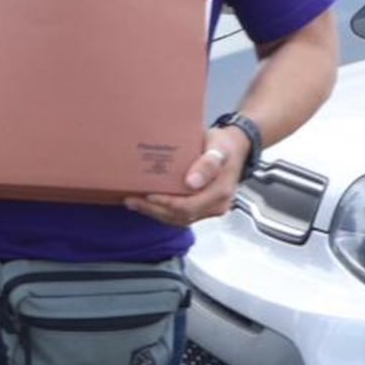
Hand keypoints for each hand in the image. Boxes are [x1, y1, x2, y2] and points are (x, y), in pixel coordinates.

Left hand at [126, 125, 248, 225]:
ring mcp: (208, 208)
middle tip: (131, 200)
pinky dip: (161, 211)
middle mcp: (216, 205)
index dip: (166, 204)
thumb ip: (208, 164)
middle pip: (180, 215)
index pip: (188, 206)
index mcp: (220, 192)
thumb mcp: (218, 149)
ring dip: (154, 212)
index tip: (147, 196)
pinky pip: (179, 215)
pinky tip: (145, 204)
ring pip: (178, 218)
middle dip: (154, 209)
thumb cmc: (224, 146)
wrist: (234, 147)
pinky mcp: (201, 207)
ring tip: (133, 202)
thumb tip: (192, 183)